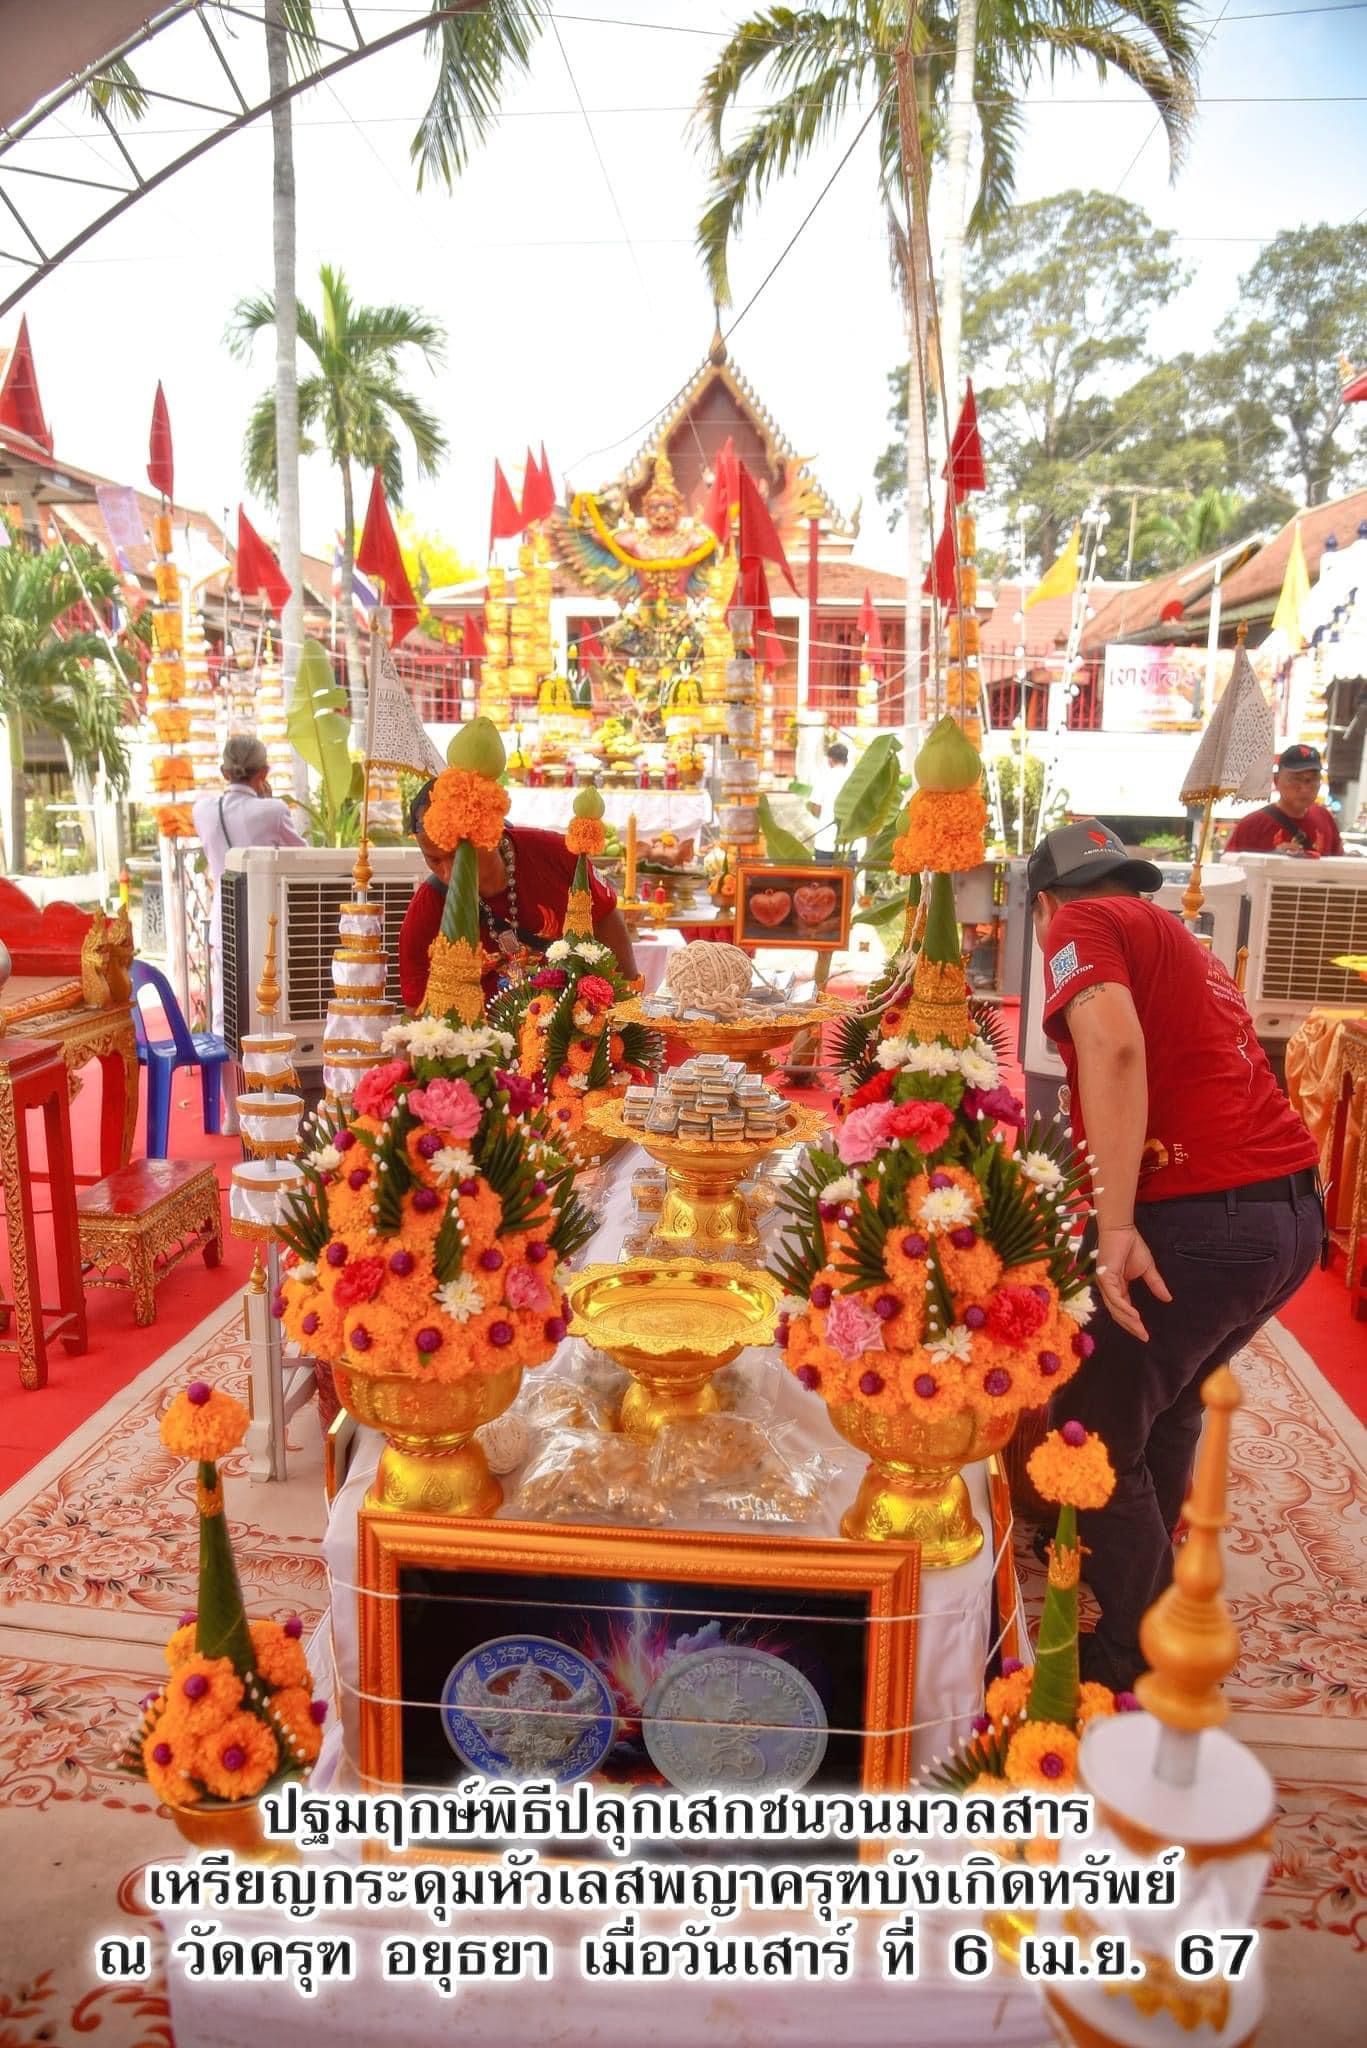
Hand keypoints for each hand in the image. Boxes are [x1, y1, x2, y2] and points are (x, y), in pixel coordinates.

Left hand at [1095, 1226, 1171, 1341]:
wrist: (1122, 1229)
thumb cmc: (1131, 1245)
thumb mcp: (1147, 1269)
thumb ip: (1155, 1284)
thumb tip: (1168, 1298)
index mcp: (1117, 1287)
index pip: (1123, 1309)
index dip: (1133, 1322)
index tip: (1145, 1334)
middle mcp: (1109, 1288)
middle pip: (1118, 1313)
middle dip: (1131, 1326)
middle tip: (1143, 1337)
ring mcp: (1105, 1283)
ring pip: (1115, 1308)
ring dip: (1128, 1320)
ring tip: (1140, 1330)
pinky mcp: (1104, 1276)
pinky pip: (1114, 1297)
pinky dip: (1123, 1307)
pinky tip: (1134, 1316)